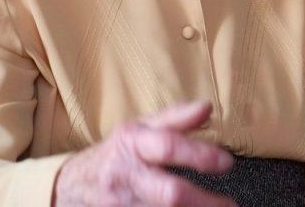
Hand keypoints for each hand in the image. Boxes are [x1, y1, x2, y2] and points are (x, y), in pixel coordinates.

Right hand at [53, 101, 234, 205]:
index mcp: (133, 143)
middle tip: (230, 205)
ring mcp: (123, 204)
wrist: (74, 184)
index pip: (167, 146)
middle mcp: (127, 175)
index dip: (198, 155)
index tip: (226, 162)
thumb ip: (176, 118)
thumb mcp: (141, 127)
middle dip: (203, 202)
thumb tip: (208, 107)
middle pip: (169, 194)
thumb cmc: (117, 151)